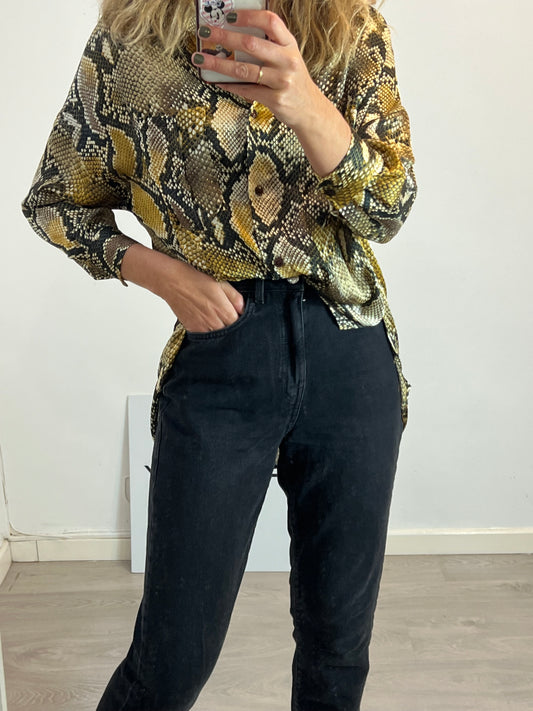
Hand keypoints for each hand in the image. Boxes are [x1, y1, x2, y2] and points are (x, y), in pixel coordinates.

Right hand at [120, 243, 244, 331]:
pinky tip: (207, 321)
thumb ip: (234, 297)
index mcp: (223, 310)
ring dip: (220, 329)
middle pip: (229, 331)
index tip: (238, 313)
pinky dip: (208, 331)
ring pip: (217, 335)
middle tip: (227, 316)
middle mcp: (214, 322)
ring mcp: (202, 327)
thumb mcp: (220, 282)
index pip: (239, 323)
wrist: (172, 282)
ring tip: (217, 318)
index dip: (240, 319)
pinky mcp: (192, 329)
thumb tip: (243, 308)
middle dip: (231, 325)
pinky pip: (205, 336)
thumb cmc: (195, 278)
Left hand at [191, 9, 324, 130]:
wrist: (311, 110)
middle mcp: (287, 60)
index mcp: (289, 45)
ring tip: (201, 59)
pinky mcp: (276, 99)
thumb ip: (269, 46)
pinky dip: (229, 85)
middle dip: (223, 37)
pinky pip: (246, 90)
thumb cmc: (293, 81)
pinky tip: (217, 81)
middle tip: (205, 34)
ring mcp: (282, 81)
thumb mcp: (288, 58)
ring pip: (244, 70)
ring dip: (218, 64)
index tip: (228, 16)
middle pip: (251, 44)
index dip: (248, 16)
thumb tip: (234, 36)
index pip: (269, 21)